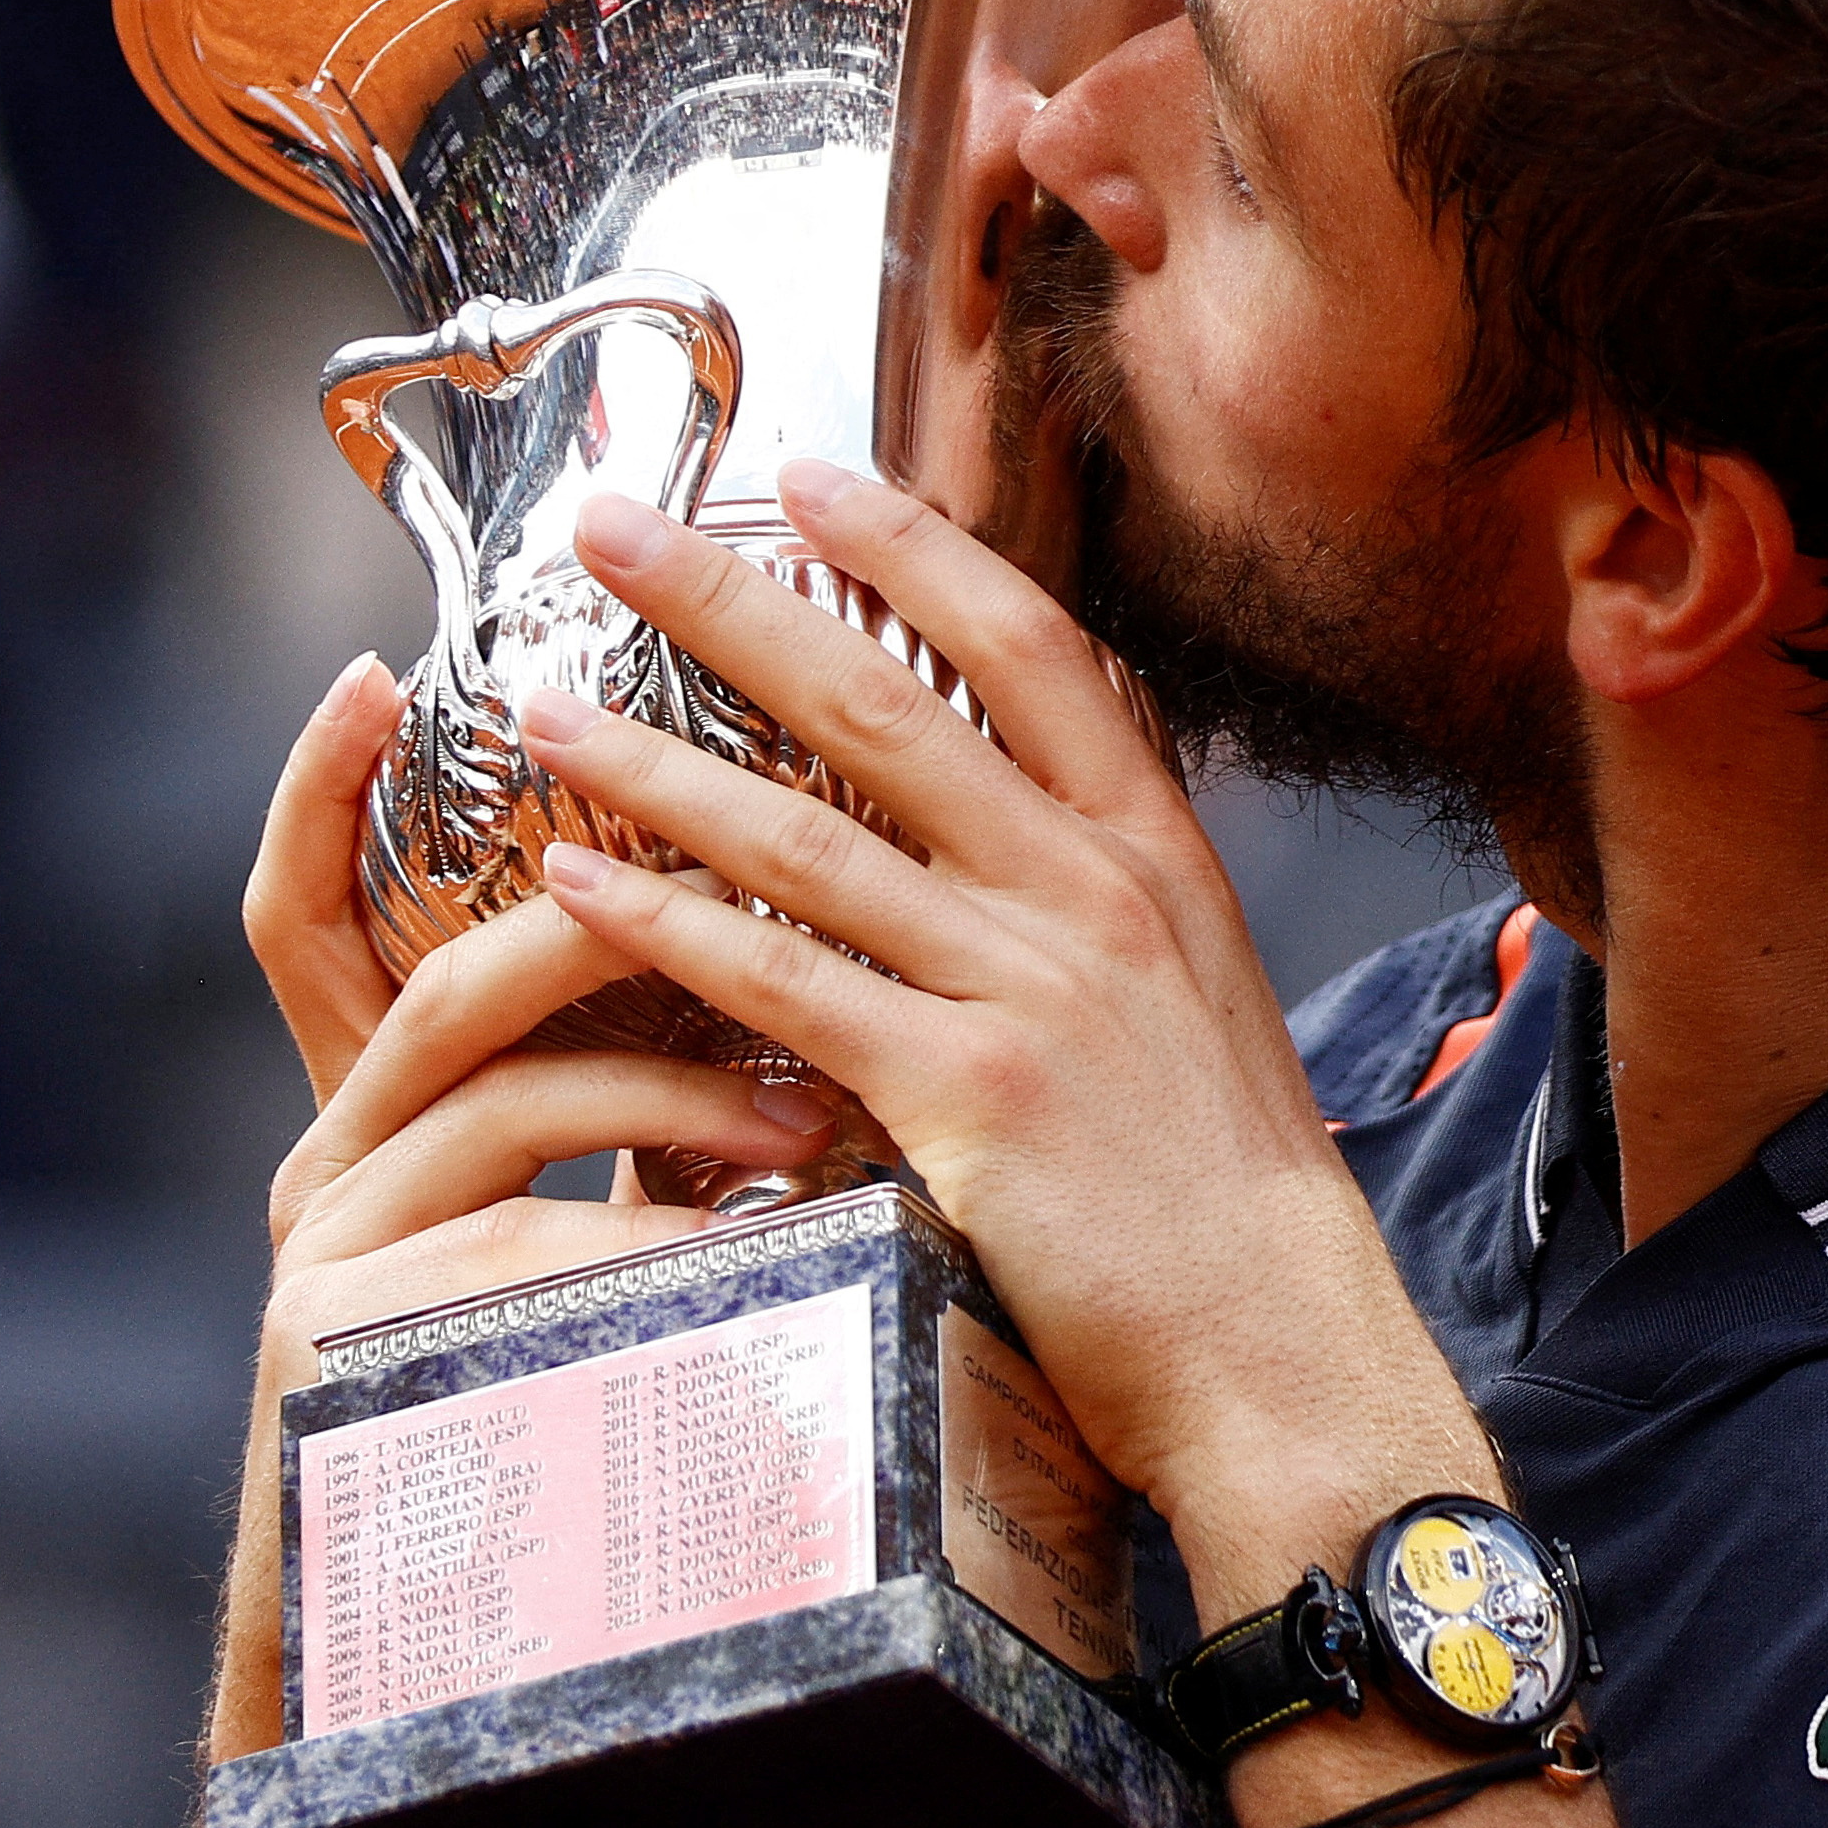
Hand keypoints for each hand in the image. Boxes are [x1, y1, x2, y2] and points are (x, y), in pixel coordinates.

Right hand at [233, 653, 845, 1402]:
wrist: (469, 1669)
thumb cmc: (581, 1432)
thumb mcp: (600, 1239)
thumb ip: (631, 1111)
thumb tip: (794, 992)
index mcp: (373, 1124)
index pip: (310, 921)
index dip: (318, 791)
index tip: (376, 673)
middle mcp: (320, 1169)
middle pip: (436, 983)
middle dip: (593, 918)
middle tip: (738, 885)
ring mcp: (321, 1260)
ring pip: (502, 1098)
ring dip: (677, 1087)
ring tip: (819, 1110)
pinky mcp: (348, 1348)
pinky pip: (533, 1241)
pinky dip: (665, 1233)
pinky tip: (768, 1255)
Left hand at [514, 459, 1494, 1622]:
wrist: (1284, 1349)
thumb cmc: (1225, 1195)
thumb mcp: (1191, 999)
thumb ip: (1090, 903)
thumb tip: (982, 829)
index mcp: (1155, 851)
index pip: (1027, 646)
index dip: (913, 552)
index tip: (811, 478)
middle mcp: (1095, 892)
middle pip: (888, 704)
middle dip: (733, 603)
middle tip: (613, 528)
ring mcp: (1031, 985)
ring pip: (809, 836)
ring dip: (658, 761)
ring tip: (544, 707)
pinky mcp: (967, 1095)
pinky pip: (785, 984)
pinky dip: (672, 924)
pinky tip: (582, 883)